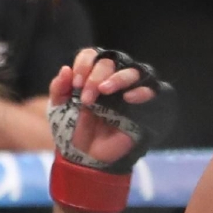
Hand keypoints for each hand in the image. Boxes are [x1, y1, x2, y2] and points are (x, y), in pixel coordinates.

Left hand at [47, 47, 154, 167]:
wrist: (86, 157)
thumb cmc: (73, 130)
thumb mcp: (58, 110)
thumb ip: (58, 89)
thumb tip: (65, 69)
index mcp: (90, 75)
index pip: (91, 55)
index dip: (83, 65)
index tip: (75, 84)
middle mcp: (111, 79)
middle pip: (110, 62)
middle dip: (95, 77)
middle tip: (86, 99)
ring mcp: (129, 92)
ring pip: (134, 71)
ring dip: (119, 77)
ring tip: (105, 91)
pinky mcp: (144, 108)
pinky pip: (154, 92)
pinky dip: (142, 92)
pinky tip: (129, 98)